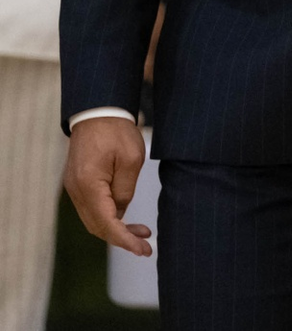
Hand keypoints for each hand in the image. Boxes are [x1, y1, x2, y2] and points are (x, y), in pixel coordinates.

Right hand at [65, 117, 151, 255]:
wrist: (98, 112)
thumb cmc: (117, 132)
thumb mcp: (132, 160)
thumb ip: (125, 191)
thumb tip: (121, 214)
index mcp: (89, 185)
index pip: (106, 223)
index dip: (125, 240)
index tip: (144, 249)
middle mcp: (76, 191)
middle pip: (97, 226)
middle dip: (121, 238)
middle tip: (146, 245)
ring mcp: (74, 188)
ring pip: (93, 219)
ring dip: (116, 228)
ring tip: (142, 233)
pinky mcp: (78, 183)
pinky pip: (92, 208)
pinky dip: (108, 216)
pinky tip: (126, 218)